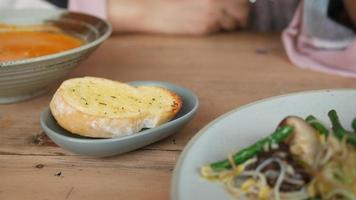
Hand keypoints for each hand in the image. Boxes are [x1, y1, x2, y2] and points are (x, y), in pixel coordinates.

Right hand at [108, 0, 249, 34]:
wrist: (150, 9)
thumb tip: (229, 2)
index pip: (242, 0)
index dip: (242, 3)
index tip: (239, 5)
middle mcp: (214, 1)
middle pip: (243, 11)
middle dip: (241, 14)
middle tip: (234, 15)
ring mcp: (210, 16)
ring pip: (233, 24)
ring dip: (230, 22)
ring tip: (216, 18)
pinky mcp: (202, 29)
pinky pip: (218, 30)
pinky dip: (216, 28)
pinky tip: (204, 22)